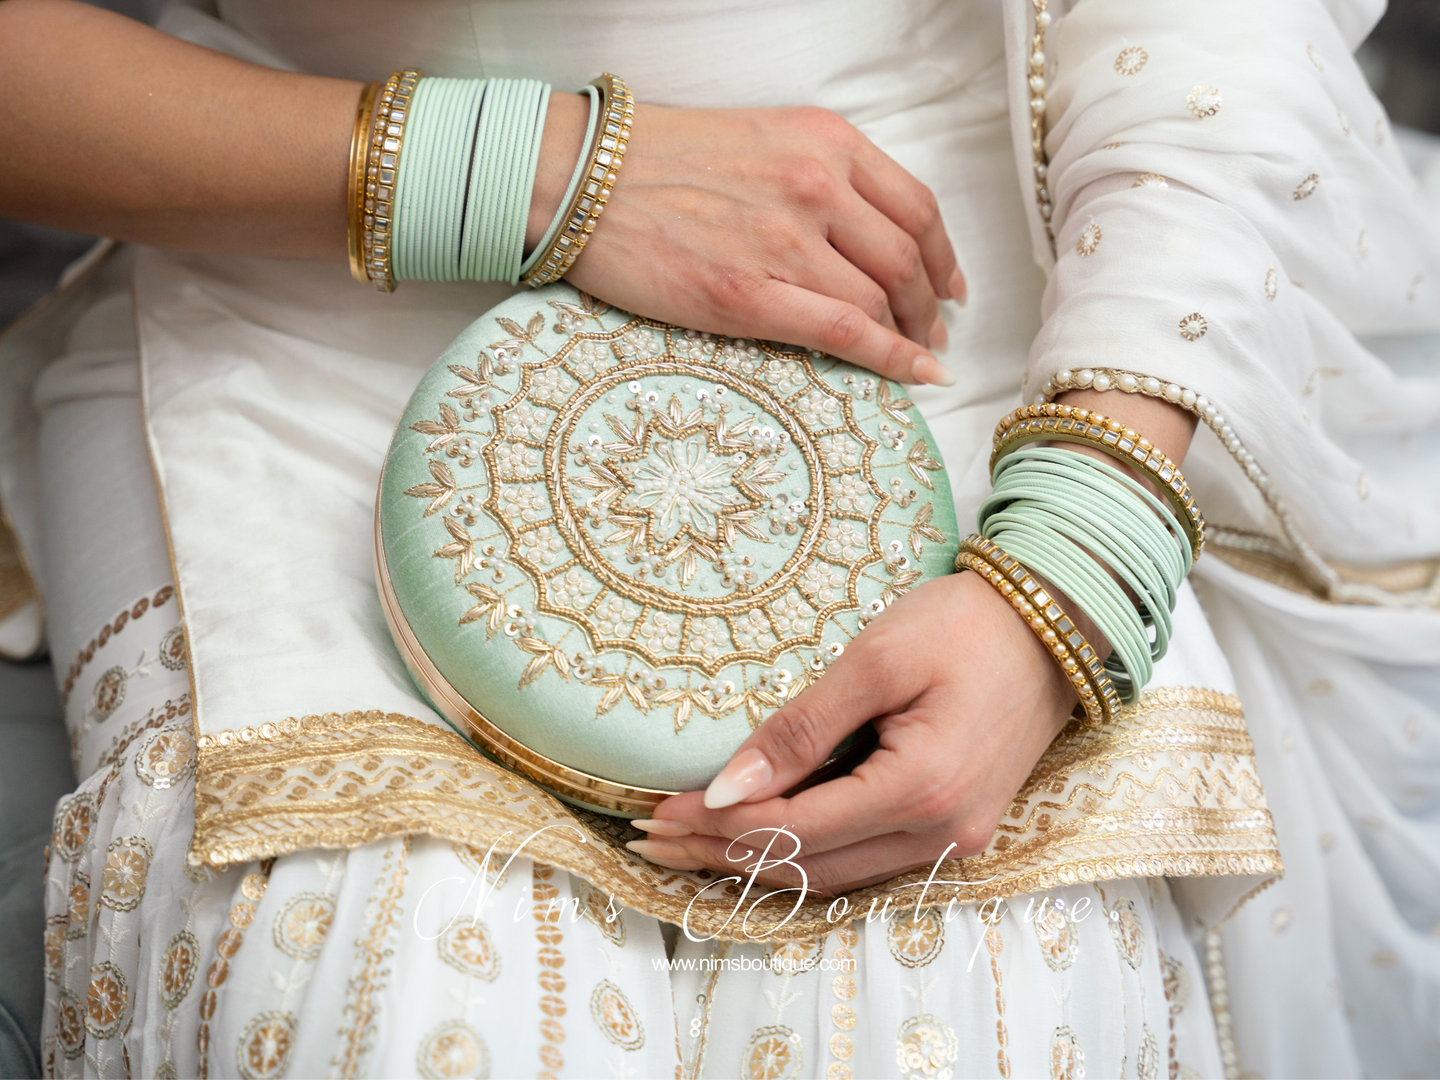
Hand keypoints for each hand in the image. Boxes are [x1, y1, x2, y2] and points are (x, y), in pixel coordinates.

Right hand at [530, 96, 964, 385]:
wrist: (580, 177)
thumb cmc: (657, 160)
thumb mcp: (759, 139)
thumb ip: (817, 175)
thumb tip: (860, 231)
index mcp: (823, 142)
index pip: (915, 207)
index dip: (943, 255)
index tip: (949, 283)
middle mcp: (817, 185)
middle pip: (907, 260)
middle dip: (930, 305)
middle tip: (932, 331)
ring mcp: (786, 242)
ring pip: (881, 300)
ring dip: (910, 335)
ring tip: (913, 356)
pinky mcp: (749, 295)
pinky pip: (846, 333)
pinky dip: (893, 358)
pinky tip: (916, 375)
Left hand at [626, 571, 1075, 894]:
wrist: (1057, 623)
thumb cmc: (966, 626)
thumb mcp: (875, 659)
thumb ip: (800, 730)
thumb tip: (726, 789)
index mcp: (921, 791)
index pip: (794, 829)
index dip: (718, 826)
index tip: (657, 811)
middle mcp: (942, 836)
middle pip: (807, 868)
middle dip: (723, 856)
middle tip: (653, 839)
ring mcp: (955, 842)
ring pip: (834, 877)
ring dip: (759, 863)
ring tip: (690, 845)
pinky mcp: (957, 831)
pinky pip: (865, 862)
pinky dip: (805, 855)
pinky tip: (760, 840)